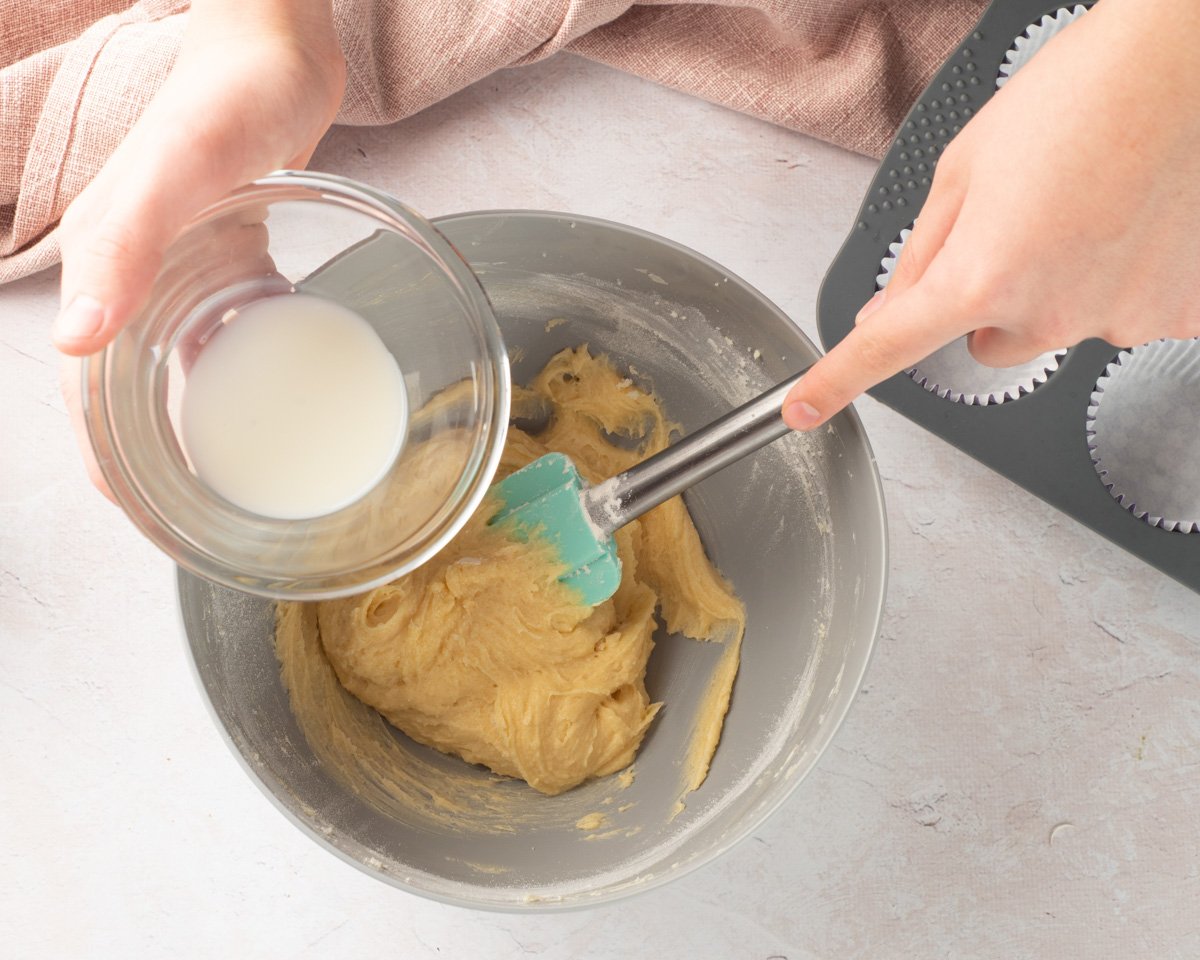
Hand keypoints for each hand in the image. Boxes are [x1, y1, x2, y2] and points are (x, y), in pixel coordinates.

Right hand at [53, 0, 343, 493]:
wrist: (276, 54)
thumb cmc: (227, 100)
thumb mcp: (177, 169)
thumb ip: (124, 243)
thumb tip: (72, 343)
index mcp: (109, 261)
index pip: (83, 378)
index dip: (98, 448)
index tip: (129, 507)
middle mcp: (139, 272)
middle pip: (125, 382)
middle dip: (143, 449)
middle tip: (184, 507)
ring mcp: (184, 266)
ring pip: (173, 359)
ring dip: (188, 415)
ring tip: (222, 469)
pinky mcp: (229, 254)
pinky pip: (222, 326)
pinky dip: (232, 365)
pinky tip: (262, 390)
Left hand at [782, 0, 1199, 430]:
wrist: (1189, 62)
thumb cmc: (1078, 94)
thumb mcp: (963, 170)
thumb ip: (918, 256)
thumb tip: (886, 311)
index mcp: (979, 276)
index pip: (887, 348)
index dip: (836, 381)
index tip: (805, 408)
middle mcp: (1046, 314)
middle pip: (986, 338)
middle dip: (988, 296)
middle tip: (1022, 222)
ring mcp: (1116, 320)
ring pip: (1052, 328)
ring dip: (1055, 288)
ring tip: (1084, 208)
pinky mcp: (1178, 315)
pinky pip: (1120, 314)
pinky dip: (1118, 281)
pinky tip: (1129, 224)